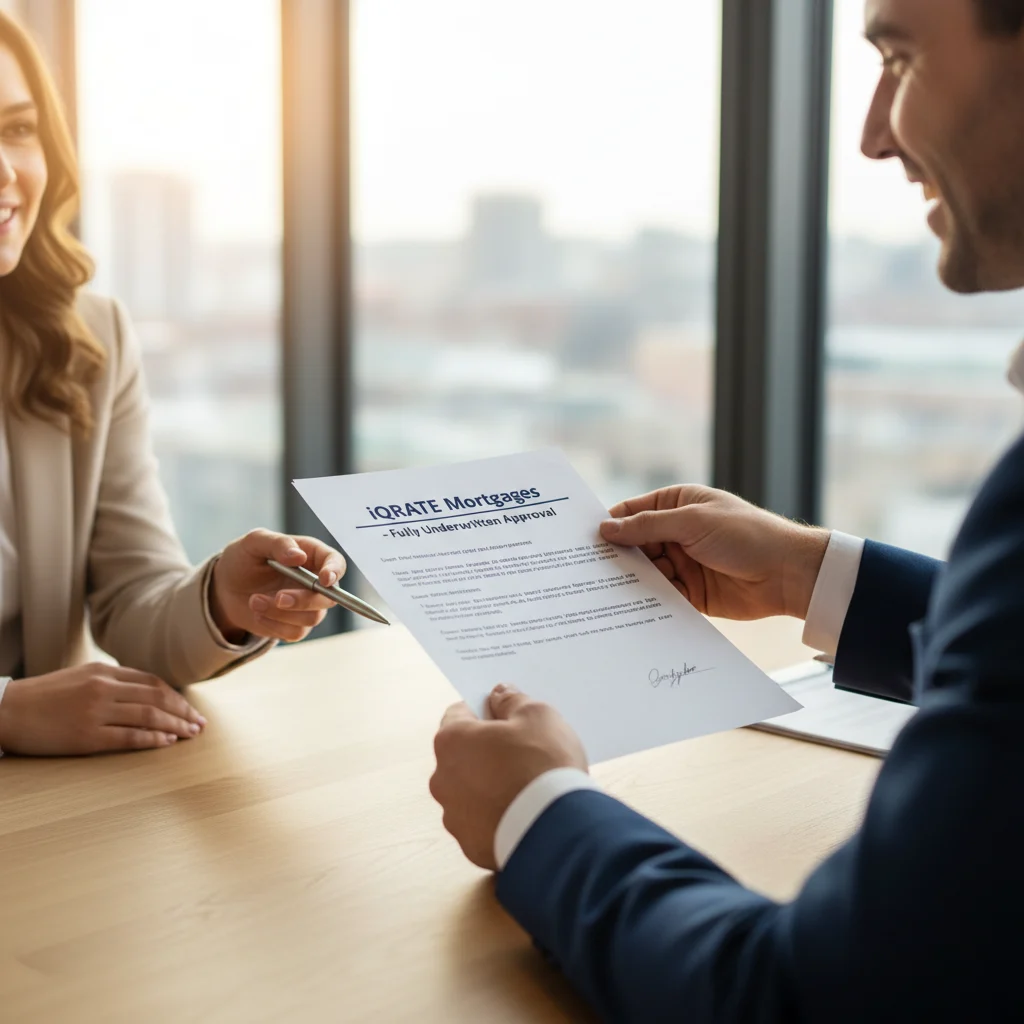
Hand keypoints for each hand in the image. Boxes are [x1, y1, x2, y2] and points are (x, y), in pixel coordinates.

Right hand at [0, 663, 205, 755]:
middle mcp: (103, 688)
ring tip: (190, 734)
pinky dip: (152, 739)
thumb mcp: (80, 677)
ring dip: (175, 726)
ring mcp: (96, 712)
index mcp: (103, 672)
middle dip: (183, 712)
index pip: (152, 682)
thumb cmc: (44, 696)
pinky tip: (167, 742)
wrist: (6, 710)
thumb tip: (144, 693)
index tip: (190, 709)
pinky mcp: (86, 736)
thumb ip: (112, 681)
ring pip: (148, 716)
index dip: (176, 697)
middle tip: (200, 724)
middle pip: (157, 698)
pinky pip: (128, 737)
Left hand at [210, 529, 347, 642]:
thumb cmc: (243, 559)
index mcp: (311, 555)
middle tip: (278, 598)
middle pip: (328, 597)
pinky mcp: (295, 625)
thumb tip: (299, 557)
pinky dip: (274, 625)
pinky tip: (258, 613)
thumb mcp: (254, 542)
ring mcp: (307, 605)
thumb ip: (278, 544)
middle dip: (303, 600)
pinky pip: (295, 633)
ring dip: (281, 613)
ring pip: (311, 617)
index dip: (335, 571)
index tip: (324, 579)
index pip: (336, 562)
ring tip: (254, 601)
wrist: (225, 588)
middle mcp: (315, 581)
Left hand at [430, 684, 587, 870]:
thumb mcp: (537, 715)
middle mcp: (443, 778)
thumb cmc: (544, 765)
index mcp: (452, 741)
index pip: (459, 714)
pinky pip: (482, 822)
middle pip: (463, 754)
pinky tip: (524, 813)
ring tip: (527, 787)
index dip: (484, 711)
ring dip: (490, 785)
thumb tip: (499, 694)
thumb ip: (512, 700)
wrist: (558, 831)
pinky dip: (498, 816)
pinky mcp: (470, 845)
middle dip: (487, 751)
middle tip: (523, 753)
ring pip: (470, 790)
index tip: (507, 718)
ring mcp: (454, 816)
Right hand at [599, 485, 828, 619]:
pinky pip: (660, 596)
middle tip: (582, 571)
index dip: (608, 525)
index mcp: (677, 505)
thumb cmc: (746, 535)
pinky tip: (626, 609)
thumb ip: (647, 526)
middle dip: (614, 557)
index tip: (580, 540)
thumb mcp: (692, 522)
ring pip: (644, 572)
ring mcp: (682, 563)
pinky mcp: (690, 593)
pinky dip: (646, 601)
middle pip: (633, 545)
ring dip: (627, 581)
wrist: (788, 574)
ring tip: (598, 593)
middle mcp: (676, 533)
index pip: (632, 512)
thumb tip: (606, 528)